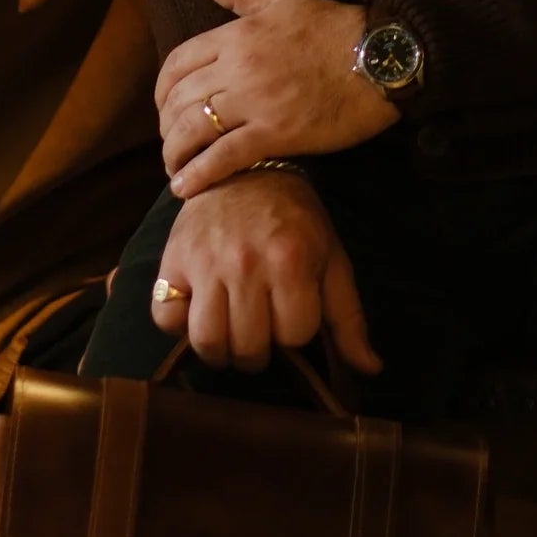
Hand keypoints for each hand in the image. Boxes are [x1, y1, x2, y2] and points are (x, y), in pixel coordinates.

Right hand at [149, 175, 380, 372]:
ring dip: (221, 350)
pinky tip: (197, 312)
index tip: (292, 312)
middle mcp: (245, 264)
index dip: (296, 330)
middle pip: (249, 348)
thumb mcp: (330, 257)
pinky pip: (164, 318)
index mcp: (290, 261)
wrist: (245, 167)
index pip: (295, 336)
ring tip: (230, 332)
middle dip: (259, 349)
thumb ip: (348, 315)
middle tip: (260, 330)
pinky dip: (178, 326)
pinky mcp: (172, 259)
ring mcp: (204, 262)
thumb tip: (371, 369)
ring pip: (207, 342)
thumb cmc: (294, 218)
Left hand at [157, 0, 397, 196]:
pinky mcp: (276, 134)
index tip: (163, 107)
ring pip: (193, 130)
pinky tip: (185, 188)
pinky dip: (198, 175)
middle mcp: (237, 69)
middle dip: (166, 126)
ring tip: (174, 169)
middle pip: (179, 100)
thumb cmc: (333, 26)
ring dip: (174, 153)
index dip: (162, 90)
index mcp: (235, 36)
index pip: (177, 63)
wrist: (379, 58)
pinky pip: (224, 158)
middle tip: (170, 142)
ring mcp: (254, 103)